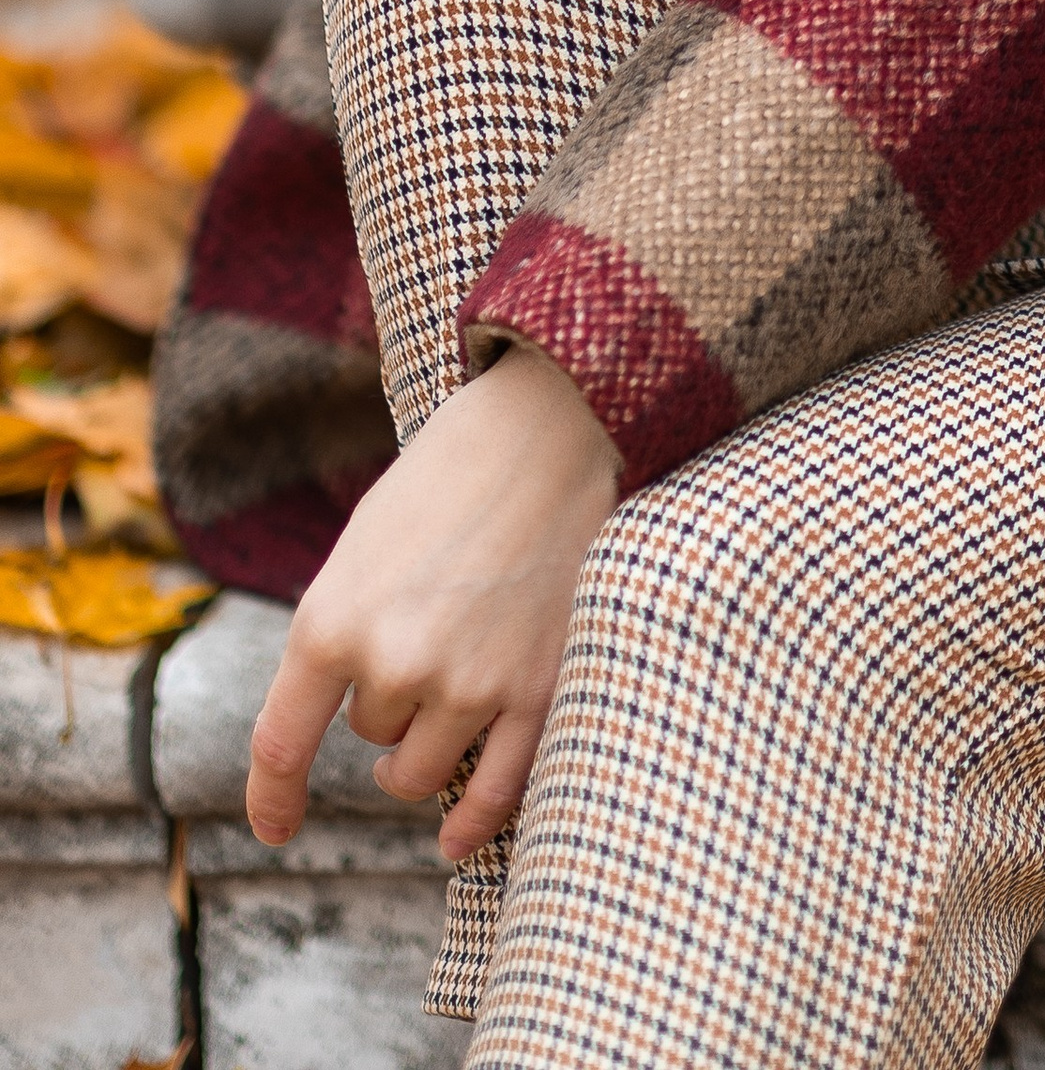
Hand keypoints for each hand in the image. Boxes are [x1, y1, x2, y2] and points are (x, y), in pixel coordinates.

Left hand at [246, 343, 618, 863]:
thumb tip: (339, 715)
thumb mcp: (364, 546)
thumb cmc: (449, 475)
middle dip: (389, 700)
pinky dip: (471, 824)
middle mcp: (393, 665)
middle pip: (372, 735)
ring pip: (420, 770)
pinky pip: (494, 792)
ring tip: (444, 704)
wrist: (550, 426)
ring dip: (424, 748)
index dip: (272, 799)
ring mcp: (469, 685)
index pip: (281, 746)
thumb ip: (343, 631)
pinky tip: (454, 841)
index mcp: (332, 621)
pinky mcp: (537, 690)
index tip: (277, 828)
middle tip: (430, 631)